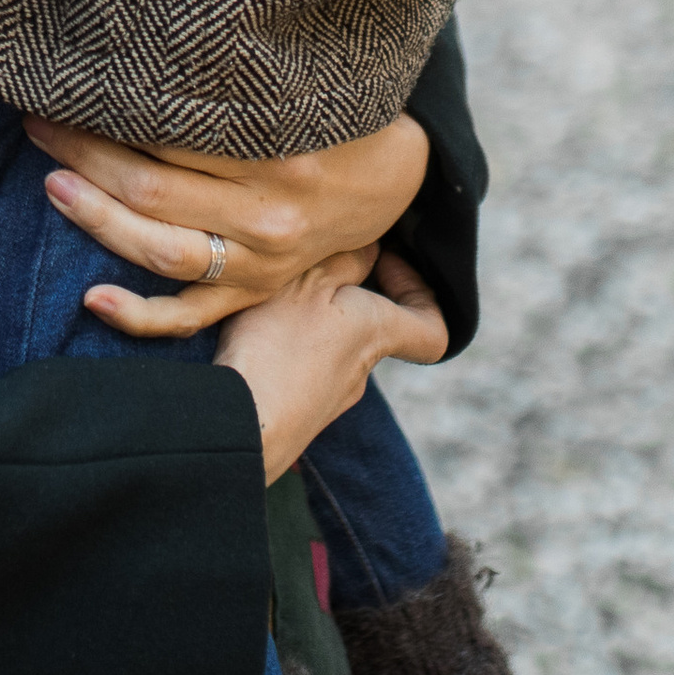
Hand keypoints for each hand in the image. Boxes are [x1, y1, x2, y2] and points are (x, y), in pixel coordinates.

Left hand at [26, 110, 432, 338]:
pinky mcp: (254, 292)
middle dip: (85, 156)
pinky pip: (190, 315)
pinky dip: (139, 315)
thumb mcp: (304, 87)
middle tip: (39, 125)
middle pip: (152, 191)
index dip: (109, 114)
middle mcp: (268, 215)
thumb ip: (244, 80)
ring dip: (95, 219)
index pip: (171, 137)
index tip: (67, 88)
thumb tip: (156, 43)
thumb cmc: (337, 113)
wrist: (397, 179)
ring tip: (52, 184)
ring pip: (161, 251)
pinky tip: (91, 298)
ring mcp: (260, 263)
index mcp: (280, 155)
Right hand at [214, 252, 439, 482]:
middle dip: (350, 293)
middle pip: (374, 328)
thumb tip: (372, 248)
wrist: (240, 426)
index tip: (385, 262)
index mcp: (375, 332)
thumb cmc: (277, 346)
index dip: (422, 294)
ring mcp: (331, 397)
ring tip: (273, 295)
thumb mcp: (308, 282)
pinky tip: (257, 332)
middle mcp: (361, 370)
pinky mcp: (299, 411)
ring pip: (335, 346)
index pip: (433, 331)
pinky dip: (290, 345)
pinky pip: (306, 367)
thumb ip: (345, 260)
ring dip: (314, 318)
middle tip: (314, 266)